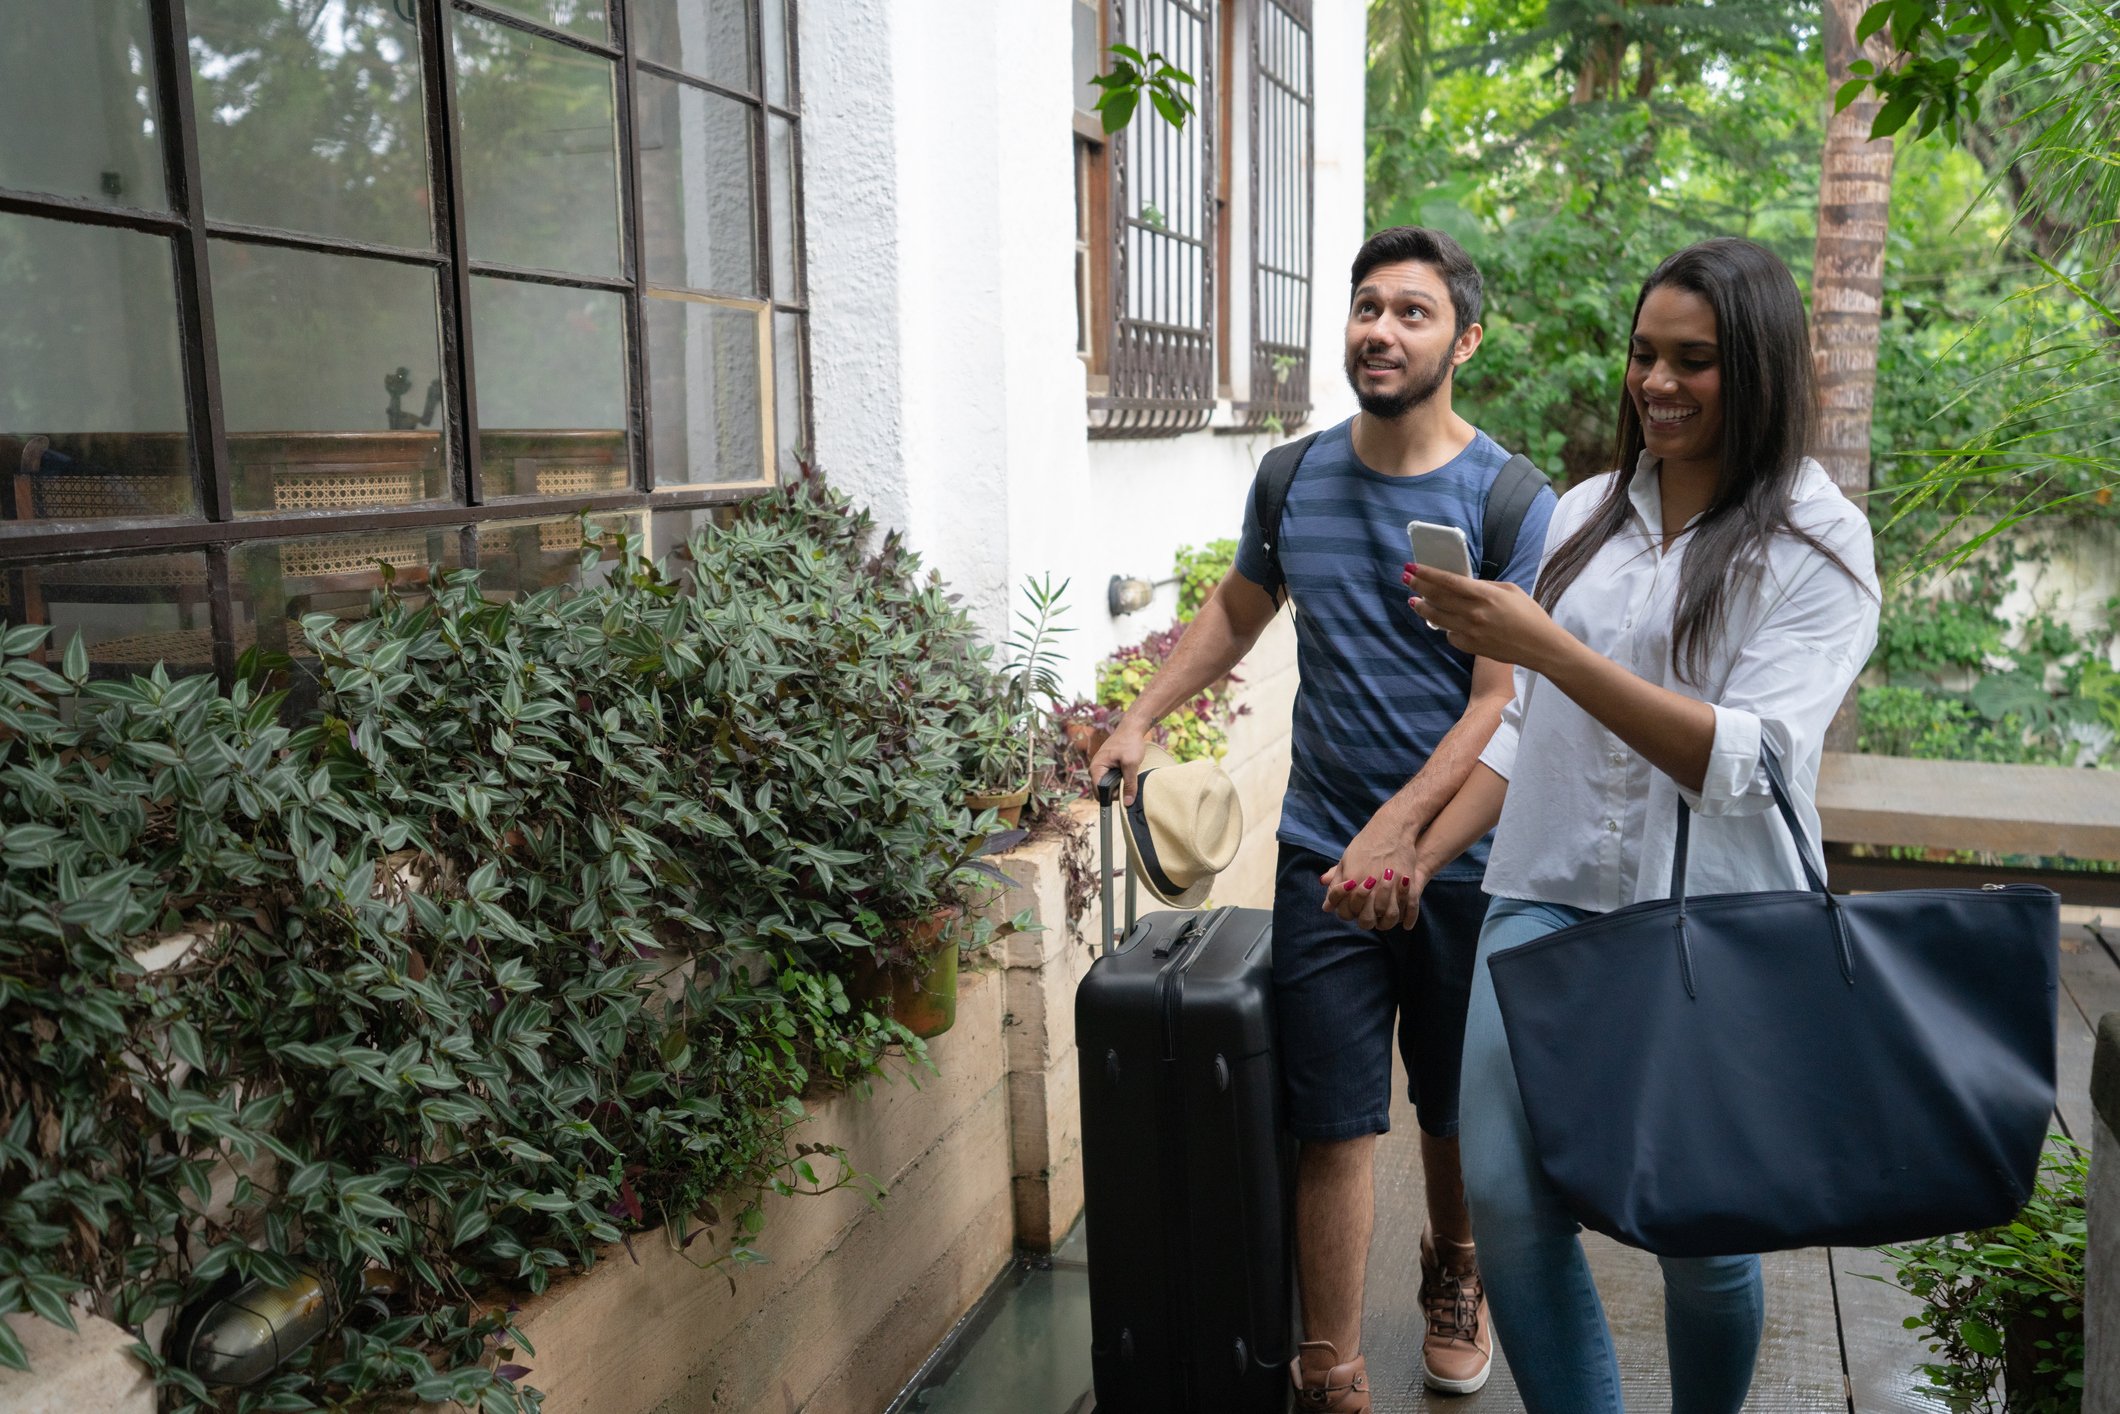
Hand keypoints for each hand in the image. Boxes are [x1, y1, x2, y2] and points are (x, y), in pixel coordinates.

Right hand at [1089, 721, 1150, 805]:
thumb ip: (1129, 784)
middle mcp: (1094, 768)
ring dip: (1118, 784)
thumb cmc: (1130, 743)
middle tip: (1129, 784)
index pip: (1098, 791)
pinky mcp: (1106, 765)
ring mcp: (1099, 766)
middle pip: (1102, 790)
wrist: (1131, 728)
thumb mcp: (1131, 764)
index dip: (1110, 797)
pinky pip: (1109, 778)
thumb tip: (1128, 803)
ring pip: (1107, 784)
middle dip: (1115, 791)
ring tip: (1128, 776)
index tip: (1123, 798)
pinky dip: (1118, 779)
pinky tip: (1127, 773)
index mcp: (1096, 768)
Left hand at [1316, 804, 1422, 929]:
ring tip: (1386, 916)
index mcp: (1351, 883)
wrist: (1390, 829)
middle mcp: (1370, 887)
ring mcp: (1389, 886)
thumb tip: (1326, 908)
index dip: (1349, 913)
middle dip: (1367, 919)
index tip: (1354, 906)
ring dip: (1386, 920)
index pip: (1346, 912)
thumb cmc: (1365, 845)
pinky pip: (1410, 908)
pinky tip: (1406, 923)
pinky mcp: (1407, 882)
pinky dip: (1408, 918)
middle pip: (1366, 919)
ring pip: (1388, 917)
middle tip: (1371, 914)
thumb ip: (1336, 886)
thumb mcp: (1345, 862)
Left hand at [1405, 562, 1569, 670]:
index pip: (1448, 581)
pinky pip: (1450, 635)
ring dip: (1422, 608)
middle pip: (1437, 598)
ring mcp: (1471, 632)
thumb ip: (1484, 586)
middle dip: (1418, 586)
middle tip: (1406, 579)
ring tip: (1414, 601)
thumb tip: (1462, 583)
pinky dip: (1445, 627)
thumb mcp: (1510, 590)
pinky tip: (1445, 622)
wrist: (1540, 646)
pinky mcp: (1471, 647)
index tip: (1413, 567)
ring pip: (1437, 618)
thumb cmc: (1528, 614)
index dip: (1427, 574)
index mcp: (1485, 595)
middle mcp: (1474, 613)